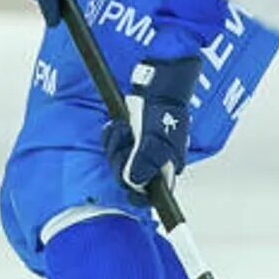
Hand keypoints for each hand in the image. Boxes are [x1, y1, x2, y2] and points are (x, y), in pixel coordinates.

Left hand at [103, 56, 202, 202]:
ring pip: (117, 162)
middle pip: (126, 178)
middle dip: (120, 159)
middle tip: (126, 139)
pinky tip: (119, 125)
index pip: (148, 194)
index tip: (130, 181)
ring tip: (124, 127)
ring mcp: (139, 152)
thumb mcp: (158, 138)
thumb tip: (134, 182)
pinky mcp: (129, 139)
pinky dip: (112, 136)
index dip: (137, 191)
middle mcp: (152, 164)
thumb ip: (146, 161)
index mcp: (165, 169)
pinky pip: (113, 146)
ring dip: (115, 144)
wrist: (160, 84)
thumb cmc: (166, 110)